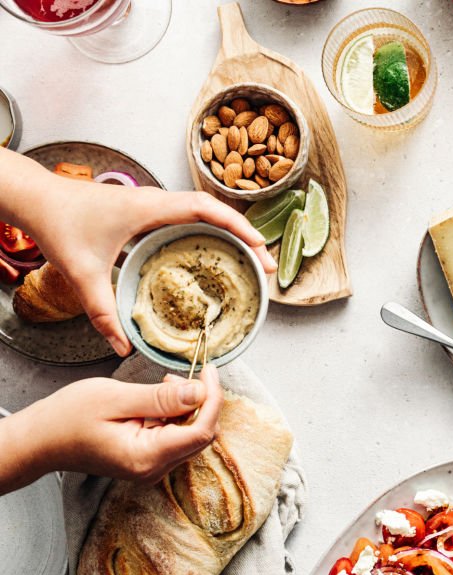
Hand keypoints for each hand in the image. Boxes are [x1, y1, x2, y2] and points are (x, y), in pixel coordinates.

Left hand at [0, 148, 275, 354]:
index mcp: (151, 207)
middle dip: (245, 234)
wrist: (35, 199)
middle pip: (216, 211)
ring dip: (230, 232)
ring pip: (205, 213)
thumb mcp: (81, 274)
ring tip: (249, 259)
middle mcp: (158, 201)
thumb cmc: (58, 224)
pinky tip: (214, 254)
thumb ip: (102, 312)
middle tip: (264, 263)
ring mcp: (154, 205)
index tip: (259, 248)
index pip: (207, 209)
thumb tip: (122, 345)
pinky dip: (210, 233)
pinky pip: (189, 218)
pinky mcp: (146, 211)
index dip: (238, 226)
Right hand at [1, 366, 222, 493]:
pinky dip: (174, 415)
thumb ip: (160, 398)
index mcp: (147, 457)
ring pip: (191, 435)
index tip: (209, 371)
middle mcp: (154, 469)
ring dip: (187, 407)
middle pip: (202, 434)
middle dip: (201, 401)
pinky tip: (156, 400)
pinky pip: (176, 437)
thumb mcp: (115, 398)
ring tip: (163, 384)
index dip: (213, 399)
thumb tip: (200, 392)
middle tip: (180, 375)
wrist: (40, 441)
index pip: (202, 431)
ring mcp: (152, 468)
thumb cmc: (67, 418)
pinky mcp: (148, 460)